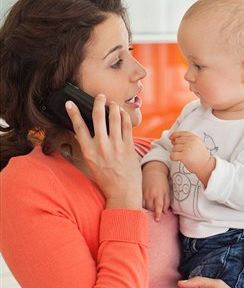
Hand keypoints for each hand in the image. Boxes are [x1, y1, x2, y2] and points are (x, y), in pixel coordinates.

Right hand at [65, 94, 140, 209]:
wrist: (123, 191)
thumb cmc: (106, 179)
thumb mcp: (91, 163)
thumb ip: (89, 147)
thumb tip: (86, 133)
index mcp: (89, 151)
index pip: (78, 127)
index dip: (73, 113)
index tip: (70, 103)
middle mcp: (102, 146)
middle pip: (98, 117)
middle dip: (98, 103)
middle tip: (100, 96)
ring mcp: (117, 146)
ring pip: (114, 118)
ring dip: (113, 107)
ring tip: (113, 103)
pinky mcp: (129, 147)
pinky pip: (127, 126)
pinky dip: (124, 116)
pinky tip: (123, 113)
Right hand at [142, 161, 169, 220]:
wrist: (153, 172)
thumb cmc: (162, 182)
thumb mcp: (166, 191)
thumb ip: (166, 202)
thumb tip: (165, 212)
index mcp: (158, 194)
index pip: (158, 206)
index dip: (158, 213)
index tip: (157, 220)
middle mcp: (150, 195)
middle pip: (149, 208)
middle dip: (151, 213)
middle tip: (153, 218)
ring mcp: (143, 194)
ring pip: (143, 206)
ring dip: (145, 210)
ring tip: (147, 214)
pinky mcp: (139, 192)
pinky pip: (139, 202)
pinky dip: (140, 206)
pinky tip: (141, 209)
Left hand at [169, 131, 215, 185]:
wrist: (206, 166)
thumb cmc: (201, 157)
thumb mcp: (197, 144)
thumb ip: (188, 140)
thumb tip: (173, 139)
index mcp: (194, 137)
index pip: (182, 133)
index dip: (174, 135)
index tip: (170, 137)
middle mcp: (191, 141)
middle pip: (176, 141)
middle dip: (177, 147)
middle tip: (182, 152)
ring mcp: (187, 148)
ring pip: (174, 148)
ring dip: (176, 153)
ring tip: (183, 157)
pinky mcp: (184, 156)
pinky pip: (173, 155)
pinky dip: (173, 158)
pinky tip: (177, 160)